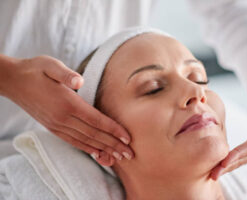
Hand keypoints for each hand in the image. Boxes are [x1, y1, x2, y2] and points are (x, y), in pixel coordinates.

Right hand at [4, 55, 133, 165]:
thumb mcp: (50, 65)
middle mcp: (62, 118)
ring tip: (118, 157)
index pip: (96, 120)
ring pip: (84, 140)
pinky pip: (72, 141)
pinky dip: (86, 148)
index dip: (113, 129)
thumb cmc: (35, 70)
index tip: (128, 138)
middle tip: (129, 154)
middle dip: (113, 144)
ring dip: (103, 149)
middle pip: (94, 134)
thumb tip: (80, 81)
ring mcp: (56, 124)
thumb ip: (66, 74)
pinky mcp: (52, 127)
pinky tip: (96, 153)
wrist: (13, 81)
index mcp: (67, 103)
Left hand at [210, 94, 246, 179]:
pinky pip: (241, 156)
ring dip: (227, 167)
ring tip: (213, 175)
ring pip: (241, 159)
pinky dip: (230, 162)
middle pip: (243, 157)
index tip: (225, 162)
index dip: (239, 154)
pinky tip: (220, 168)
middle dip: (228, 166)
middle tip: (213, 175)